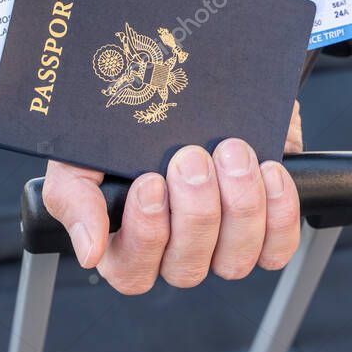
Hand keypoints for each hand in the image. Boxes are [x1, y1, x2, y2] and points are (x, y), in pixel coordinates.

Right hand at [42, 101, 302, 294]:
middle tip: (191, 157)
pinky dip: (278, 211)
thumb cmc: (120, 126)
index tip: (150, 181)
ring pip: (235, 260)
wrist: (176, 79)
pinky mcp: (265, 229)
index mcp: (128, 243)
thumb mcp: (80, 154)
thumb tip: (91, 252)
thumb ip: (74, 200)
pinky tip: (268, 171)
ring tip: (232, 154)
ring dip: (238, 206)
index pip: (133, 272)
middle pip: (187, 268)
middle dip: (194, 211)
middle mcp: (177, 251)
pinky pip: (277, 246)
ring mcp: (223, 244)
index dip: (146, 234)